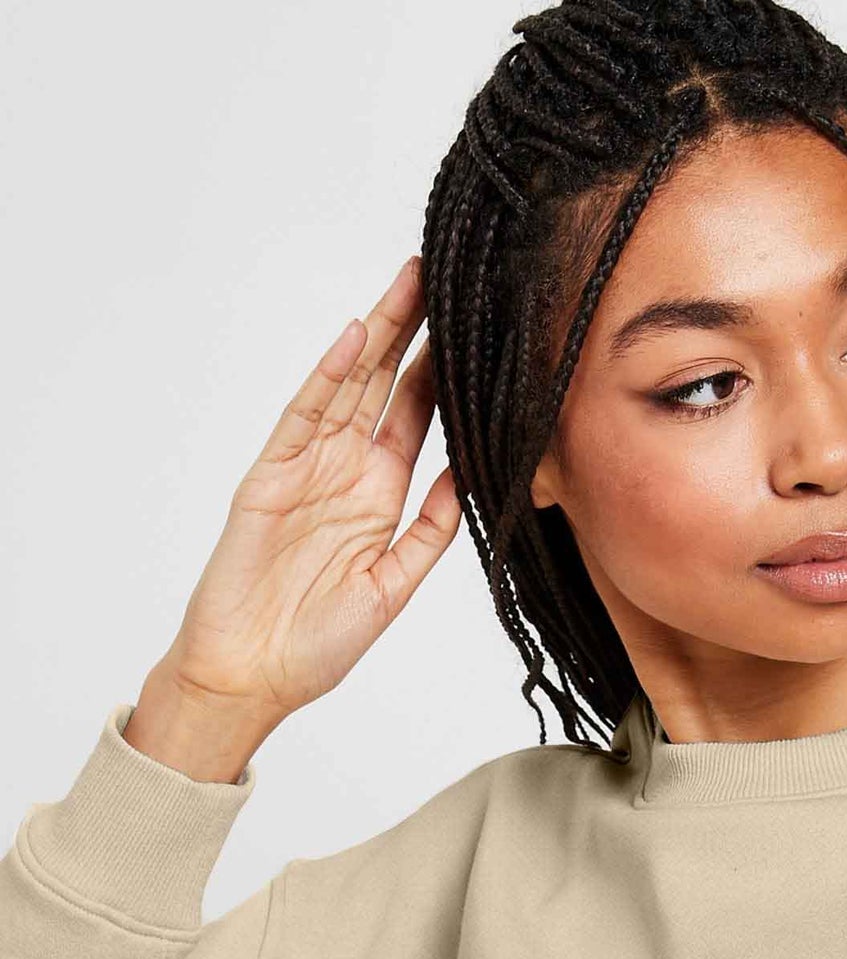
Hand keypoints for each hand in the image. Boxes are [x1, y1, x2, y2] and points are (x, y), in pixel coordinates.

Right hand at [136, 254, 461, 769]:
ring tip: (410, 285)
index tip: (480, 333)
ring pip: (349, 387)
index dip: (445, 377)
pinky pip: (304, 416)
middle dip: (416, 335)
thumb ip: (431, 532)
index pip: (420, 421)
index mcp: (381, 498)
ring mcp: (306, 468)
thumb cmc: (317, 645)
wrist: (251, 676)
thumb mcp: (394, 586)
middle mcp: (345, 473)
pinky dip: (328, 377)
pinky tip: (356, 340)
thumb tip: (477, 480)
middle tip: (449, 278)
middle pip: (386, 387)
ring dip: (379, 337)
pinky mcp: (270, 475)